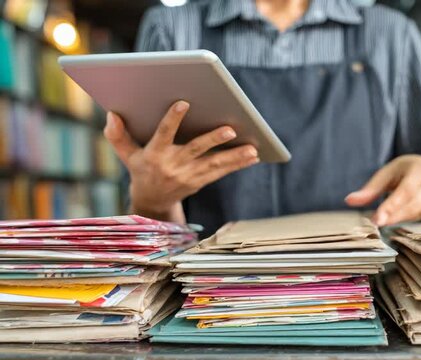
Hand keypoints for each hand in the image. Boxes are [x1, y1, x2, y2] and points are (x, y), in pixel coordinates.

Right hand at [104, 100, 259, 220]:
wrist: (151, 202)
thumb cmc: (141, 170)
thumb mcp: (127, 155)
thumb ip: (118, 135)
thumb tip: (111, 114)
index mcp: (154, 154)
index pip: (164, 134)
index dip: (172, 119)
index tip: (183, 103)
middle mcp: (173, 165)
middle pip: (195, 149)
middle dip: (213, 139)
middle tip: (230, 129)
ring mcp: (188, 175)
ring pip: (214, 164)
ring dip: (234, 156)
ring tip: (252, 149)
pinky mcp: (200, 182)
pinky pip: (220, 172)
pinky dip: (237, 164)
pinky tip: (253, 156)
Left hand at [345, 155, 420, 225]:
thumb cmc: (409, 173)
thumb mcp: (391, 172)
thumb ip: (372, 188)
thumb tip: (349, 200)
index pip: (406, 190)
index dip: (392, 206)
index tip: (377, 219)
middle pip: (413, 204)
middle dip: (394, 216)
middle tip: (376, 224)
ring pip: (416, 214)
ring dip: (397, 221)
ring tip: (379, 225)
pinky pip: (419, 220)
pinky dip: (404, 224)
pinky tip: (391, 229)